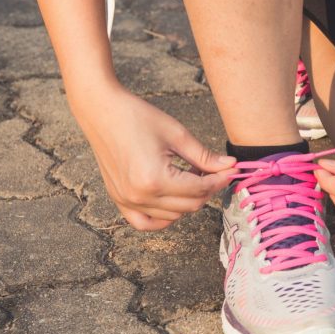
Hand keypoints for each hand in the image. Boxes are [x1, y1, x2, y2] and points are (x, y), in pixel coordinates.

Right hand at [70, 83, 236, 230]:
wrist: (102, 111)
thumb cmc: (137, 117)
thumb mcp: (177, 135)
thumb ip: (205, 157)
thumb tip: (230, 167)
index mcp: (155, 179)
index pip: (200, 189)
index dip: (220, 180)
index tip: (232, 170)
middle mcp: (140, 196)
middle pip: (190, 206)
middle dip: (208, 189)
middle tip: (214, 170)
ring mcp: (127, 201)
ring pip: (173, 215)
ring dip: (188, 200)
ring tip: (190, 175)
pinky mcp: (119, 199)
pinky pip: (145, 222)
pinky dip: (163, 217)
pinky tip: (173, 200)